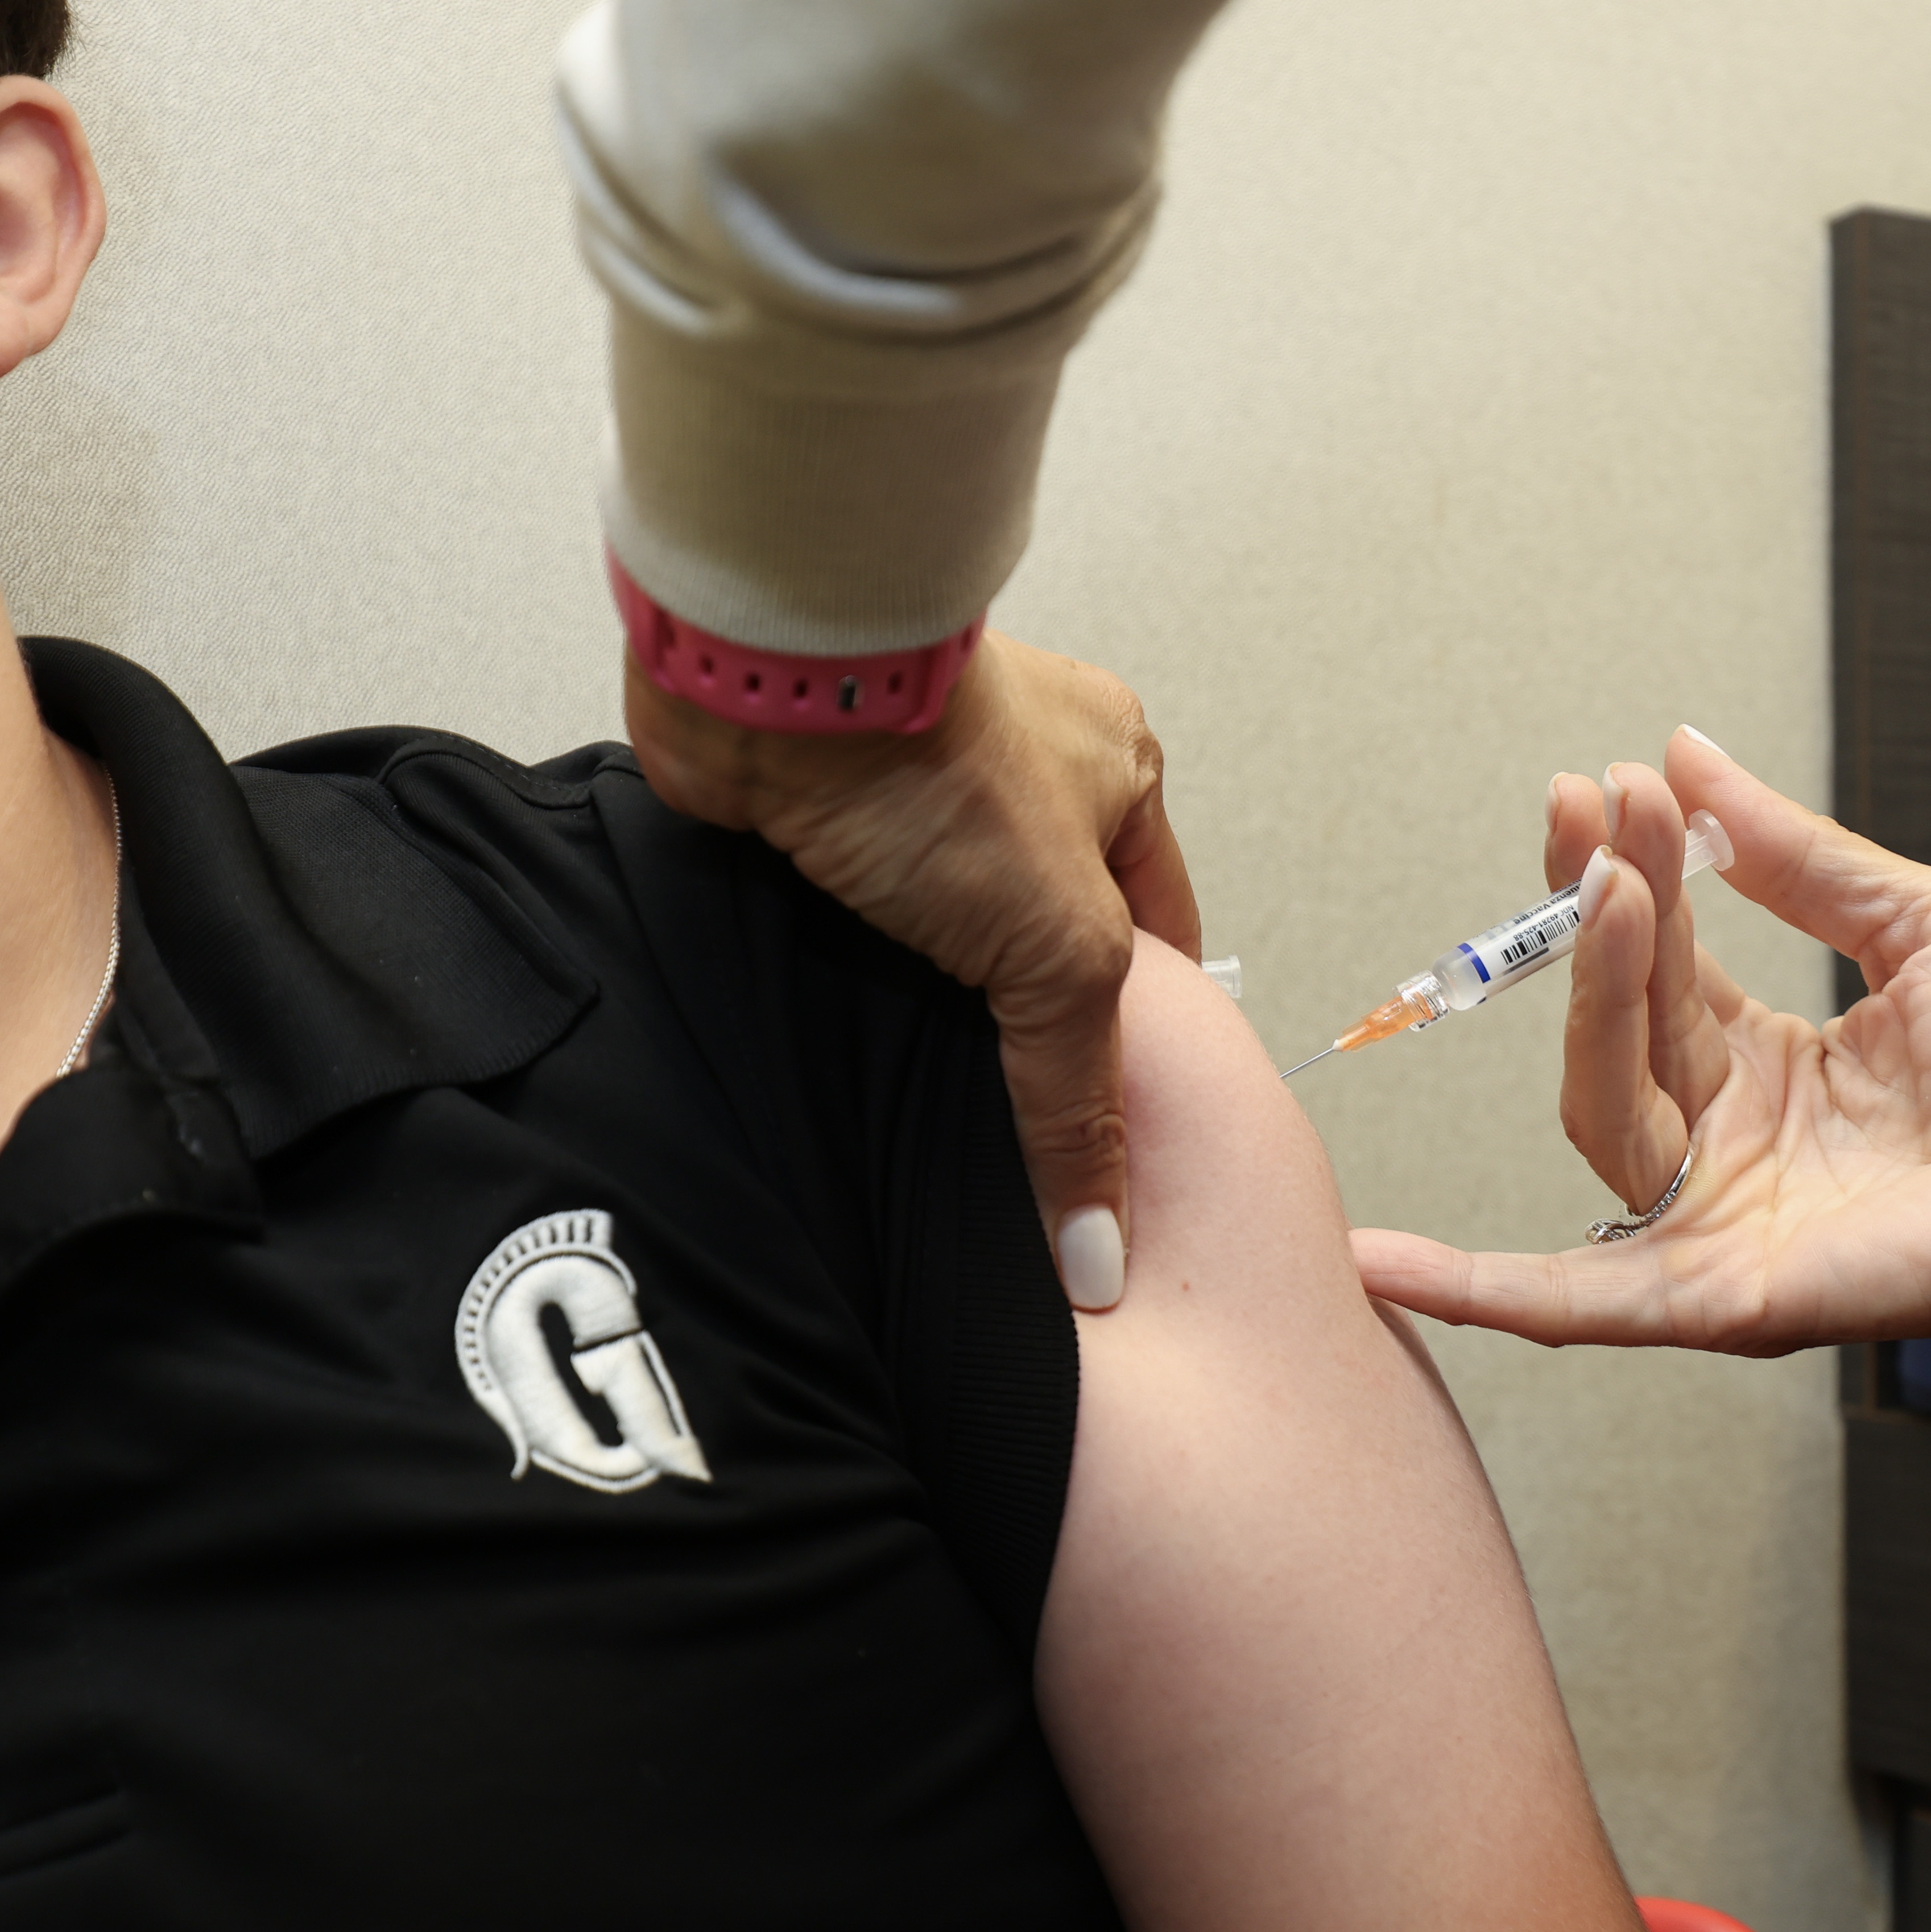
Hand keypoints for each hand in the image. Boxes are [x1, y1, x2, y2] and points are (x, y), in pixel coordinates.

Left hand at [623, 632, 1197, 1310]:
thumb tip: (1099, 1246)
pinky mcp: (833, 817)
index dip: (1148, 1034)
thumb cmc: (935, 759)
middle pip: (1052, 937)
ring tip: (926, 1094)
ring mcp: (922, 793)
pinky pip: (863, 924)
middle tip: (1021, 1129)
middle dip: (1032, 1023)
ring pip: (950, 935)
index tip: (1128, 1127)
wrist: (771, 685)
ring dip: (934, 1002)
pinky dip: (857, 976)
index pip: (1158, 934)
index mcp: (1120, 774)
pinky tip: (851, 1036)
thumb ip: (1080, 1095)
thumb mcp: (1061, 946)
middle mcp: (1029, 775)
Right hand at [1351, 730, 1930, 1353]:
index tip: (1606, 788)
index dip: (1623, 879)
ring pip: (1601, 1114)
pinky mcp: (1727, 1292)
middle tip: (1595, 815)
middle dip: (1596, 923)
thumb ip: (1793, 851)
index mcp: (1763, 1067)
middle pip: (1613, 1033)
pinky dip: (1478, 1289)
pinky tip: (1380, 1263)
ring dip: (1587, 1001)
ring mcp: (1717, 1223)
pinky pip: (1584, 1302)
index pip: (1655, 970)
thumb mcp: (1914, 920)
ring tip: (1606, 891)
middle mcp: (1724, 1146)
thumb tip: (1689, 751)